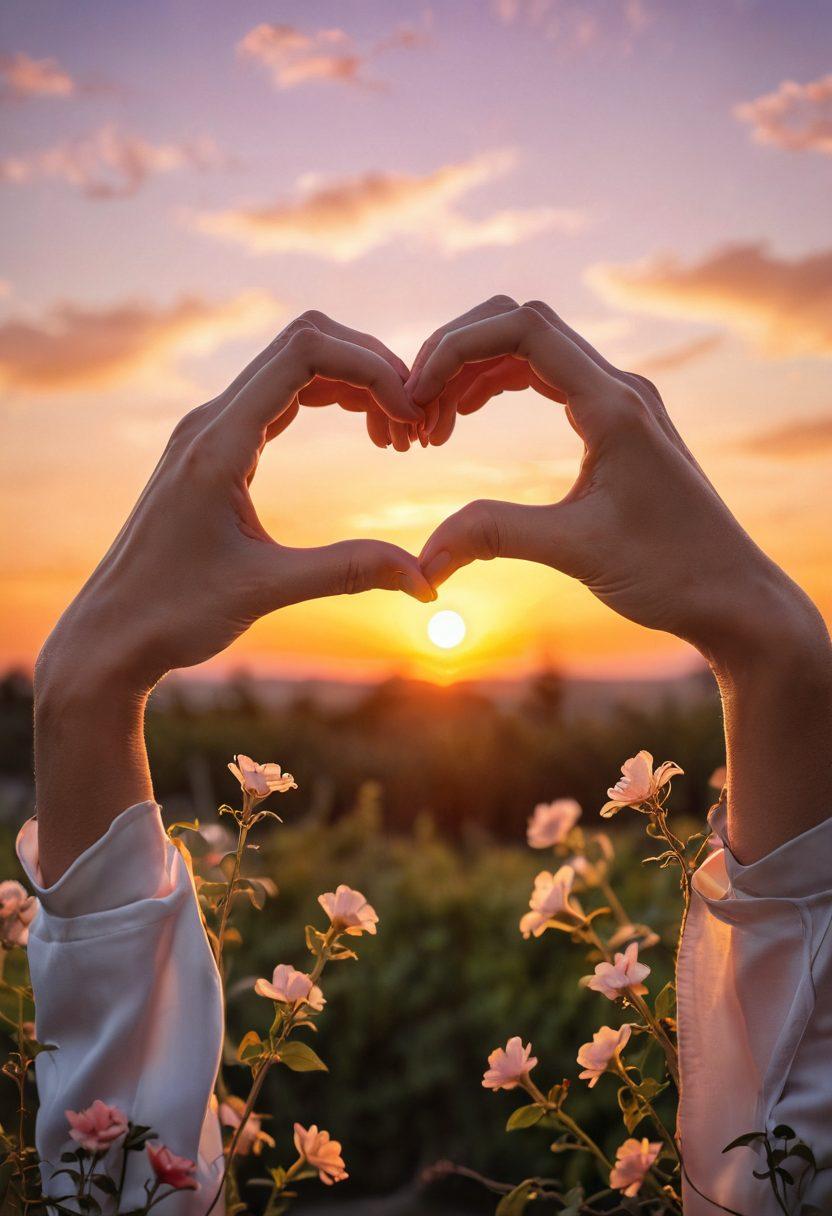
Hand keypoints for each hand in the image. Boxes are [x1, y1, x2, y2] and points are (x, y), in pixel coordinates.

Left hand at [40, 312, 433, 695]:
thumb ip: (347, 572)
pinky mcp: (214, 452)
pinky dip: (330, 402)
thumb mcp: (266, 591)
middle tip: (415, 422)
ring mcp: (209, 432)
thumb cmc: (172, 614)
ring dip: (354, 383)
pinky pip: (280, 399)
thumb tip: (425, 580)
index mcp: (218, 442)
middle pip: (304, 344)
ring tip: (399, 434)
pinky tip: (366, 437)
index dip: (370, 368)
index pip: (304, 353)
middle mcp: (210, 422)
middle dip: (371, 367)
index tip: (410, 416)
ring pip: (294, 367)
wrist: (110, 635)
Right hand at [410, 297, 831, 859]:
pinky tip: (467, 418)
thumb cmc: (671, 573)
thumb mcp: (577, 553)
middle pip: (521, 325)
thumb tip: (424, 556)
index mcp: (613, 405)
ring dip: (474, 372)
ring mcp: (621, 403)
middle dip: (456, 353)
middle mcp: (620, 389)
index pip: (523, 329)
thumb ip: (496, 537)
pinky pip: (548, 378)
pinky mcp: (617, 426)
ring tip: (432, 424)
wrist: (734, 598)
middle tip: (414, 408)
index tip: (415, 394)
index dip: (455, 347)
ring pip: (532, 349)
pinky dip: (499, 386)